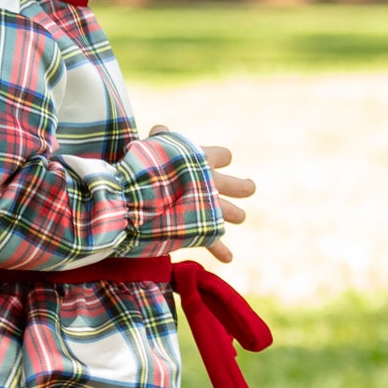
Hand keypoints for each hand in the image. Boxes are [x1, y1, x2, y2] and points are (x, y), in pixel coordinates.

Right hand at [156, 129, 253, 263]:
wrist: (139, 197)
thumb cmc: (143, 167)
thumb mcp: (152, 147)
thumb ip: (160, 139)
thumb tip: (160, 129)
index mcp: (204, 160)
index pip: (224, 155)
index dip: (221, 157)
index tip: (219, 160)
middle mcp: (212, 184)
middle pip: (240, 187)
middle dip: (244, 187)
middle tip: (247, 187)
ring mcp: (209, 208)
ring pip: (233, 213)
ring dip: (236, 215)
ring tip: (238, 217)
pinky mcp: (201, 229)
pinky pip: (214, 242)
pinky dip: (221, 251)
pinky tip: (229, 258)